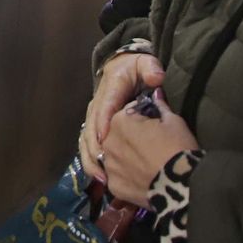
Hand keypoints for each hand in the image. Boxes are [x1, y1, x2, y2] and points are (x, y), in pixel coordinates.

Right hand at [79, 52, 163, 182]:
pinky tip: (100, 178)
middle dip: (96, 151)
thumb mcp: (145, 63)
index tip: (106, 142)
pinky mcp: (95, 128)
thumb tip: (156, 77)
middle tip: (105, 170)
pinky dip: (92, 162)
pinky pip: (89, 146)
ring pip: (86, 141)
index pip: (104, 109)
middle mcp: (96, 106)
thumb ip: (150, 68)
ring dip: (92, 161)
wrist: (123, 67)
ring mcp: (94, 118)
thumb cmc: (136, 68)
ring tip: (101, 179)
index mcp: (109, 91)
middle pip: (91, 130)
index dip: (103, 126)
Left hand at [100, 89, 199, 204]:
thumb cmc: (179, 147)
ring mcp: (109, 166)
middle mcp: (107, 142)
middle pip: (117, 136)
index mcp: (118, 121)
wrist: (184, 183)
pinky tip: (142, 178)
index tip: (154, 127)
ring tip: (146, 163)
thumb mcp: (174, 121)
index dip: (142, 119)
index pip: (127, 114)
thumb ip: (160, 106)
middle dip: (130, 138)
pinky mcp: (114, 186)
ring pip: (115, 157)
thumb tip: (156, 94)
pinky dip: (127, 177)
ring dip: (126, 158)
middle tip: (151, 146)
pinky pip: (118, 178)